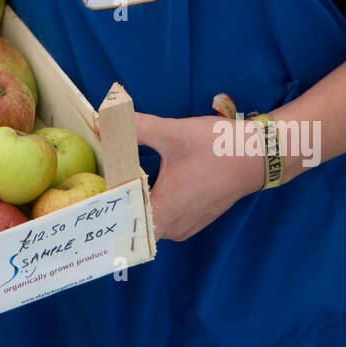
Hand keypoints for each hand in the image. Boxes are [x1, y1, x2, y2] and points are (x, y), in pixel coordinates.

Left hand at [94, 111, 264, 241]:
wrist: (259, 156)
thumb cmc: (217, 147)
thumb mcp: (173, 133)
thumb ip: (135, 128)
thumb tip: (101, 119)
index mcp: (165, 210)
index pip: (123, 225)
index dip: (104, 213)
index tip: (86, 200)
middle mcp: (175, 227)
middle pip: (134, 225)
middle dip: (116, 208)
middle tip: (92, 191)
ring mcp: (187, 226)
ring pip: (150, 223)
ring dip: (134, 207)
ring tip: (113, 186)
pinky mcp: (196, 218)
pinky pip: (164, 219)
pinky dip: (151, 206)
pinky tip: (140, 186)